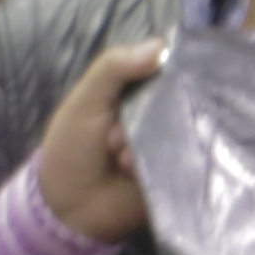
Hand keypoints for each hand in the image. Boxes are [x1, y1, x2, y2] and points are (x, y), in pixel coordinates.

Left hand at [29, 37, 175, 243]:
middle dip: (153, 112)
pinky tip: (130, 171)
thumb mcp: (86, 98)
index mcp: (136, 91)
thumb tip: (160, 46)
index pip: (166, 68)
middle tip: (118, 133)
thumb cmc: (71, 148)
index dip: (169, 67)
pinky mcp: (176, 174)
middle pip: (180, 97)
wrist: (69, 208)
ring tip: (119, 158)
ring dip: (148, 141)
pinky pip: (185, 159)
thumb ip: (114, 67)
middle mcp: (157, 115)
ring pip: (181, 128)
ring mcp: (168, 145)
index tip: (169, 72)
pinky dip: (159, 162)